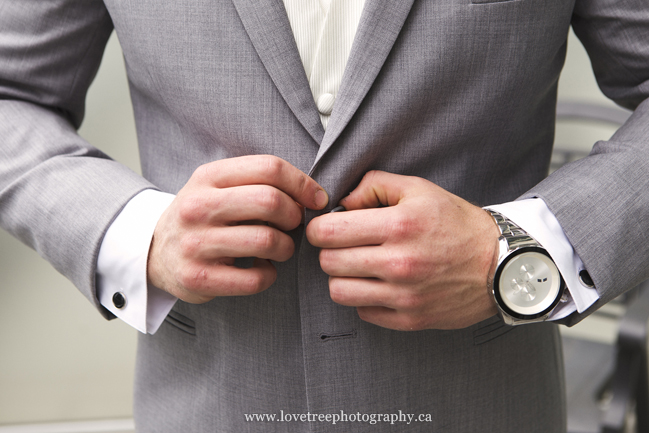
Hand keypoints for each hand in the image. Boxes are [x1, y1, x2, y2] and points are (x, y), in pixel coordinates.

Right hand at [148, 155, 327, 302]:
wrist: (154, 251)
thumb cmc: (202, 216)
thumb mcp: (218, 186)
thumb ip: (258, 182)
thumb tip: (313, 195)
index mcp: (207, 177)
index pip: (269, 168)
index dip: (302, 183)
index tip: (316, 199)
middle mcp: (198, 207)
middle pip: (271, 202)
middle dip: (295, 216)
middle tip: (293, 225)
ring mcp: (196, 244)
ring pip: (267, 241)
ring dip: (286, 248)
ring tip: (280, 248)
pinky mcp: (199, 278)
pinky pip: (255, 278)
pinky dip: (269, 275)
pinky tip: (263, 268)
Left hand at [306, 171, 499, 330]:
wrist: (501, 264)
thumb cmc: (458, 224)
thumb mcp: (420, 189)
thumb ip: (375, 185)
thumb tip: (342, 202)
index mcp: (399, 226)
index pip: (328, 232)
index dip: (320, 228)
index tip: (327, 228)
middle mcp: (399, 263)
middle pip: (328, 262)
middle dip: (330, 251)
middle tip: (344, 246)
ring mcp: (405, 295)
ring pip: (339, 291)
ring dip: (342, 277)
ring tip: (358, 267)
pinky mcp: (411, 319)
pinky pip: (363, 312)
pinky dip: (364, 299)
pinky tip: (379, 285)